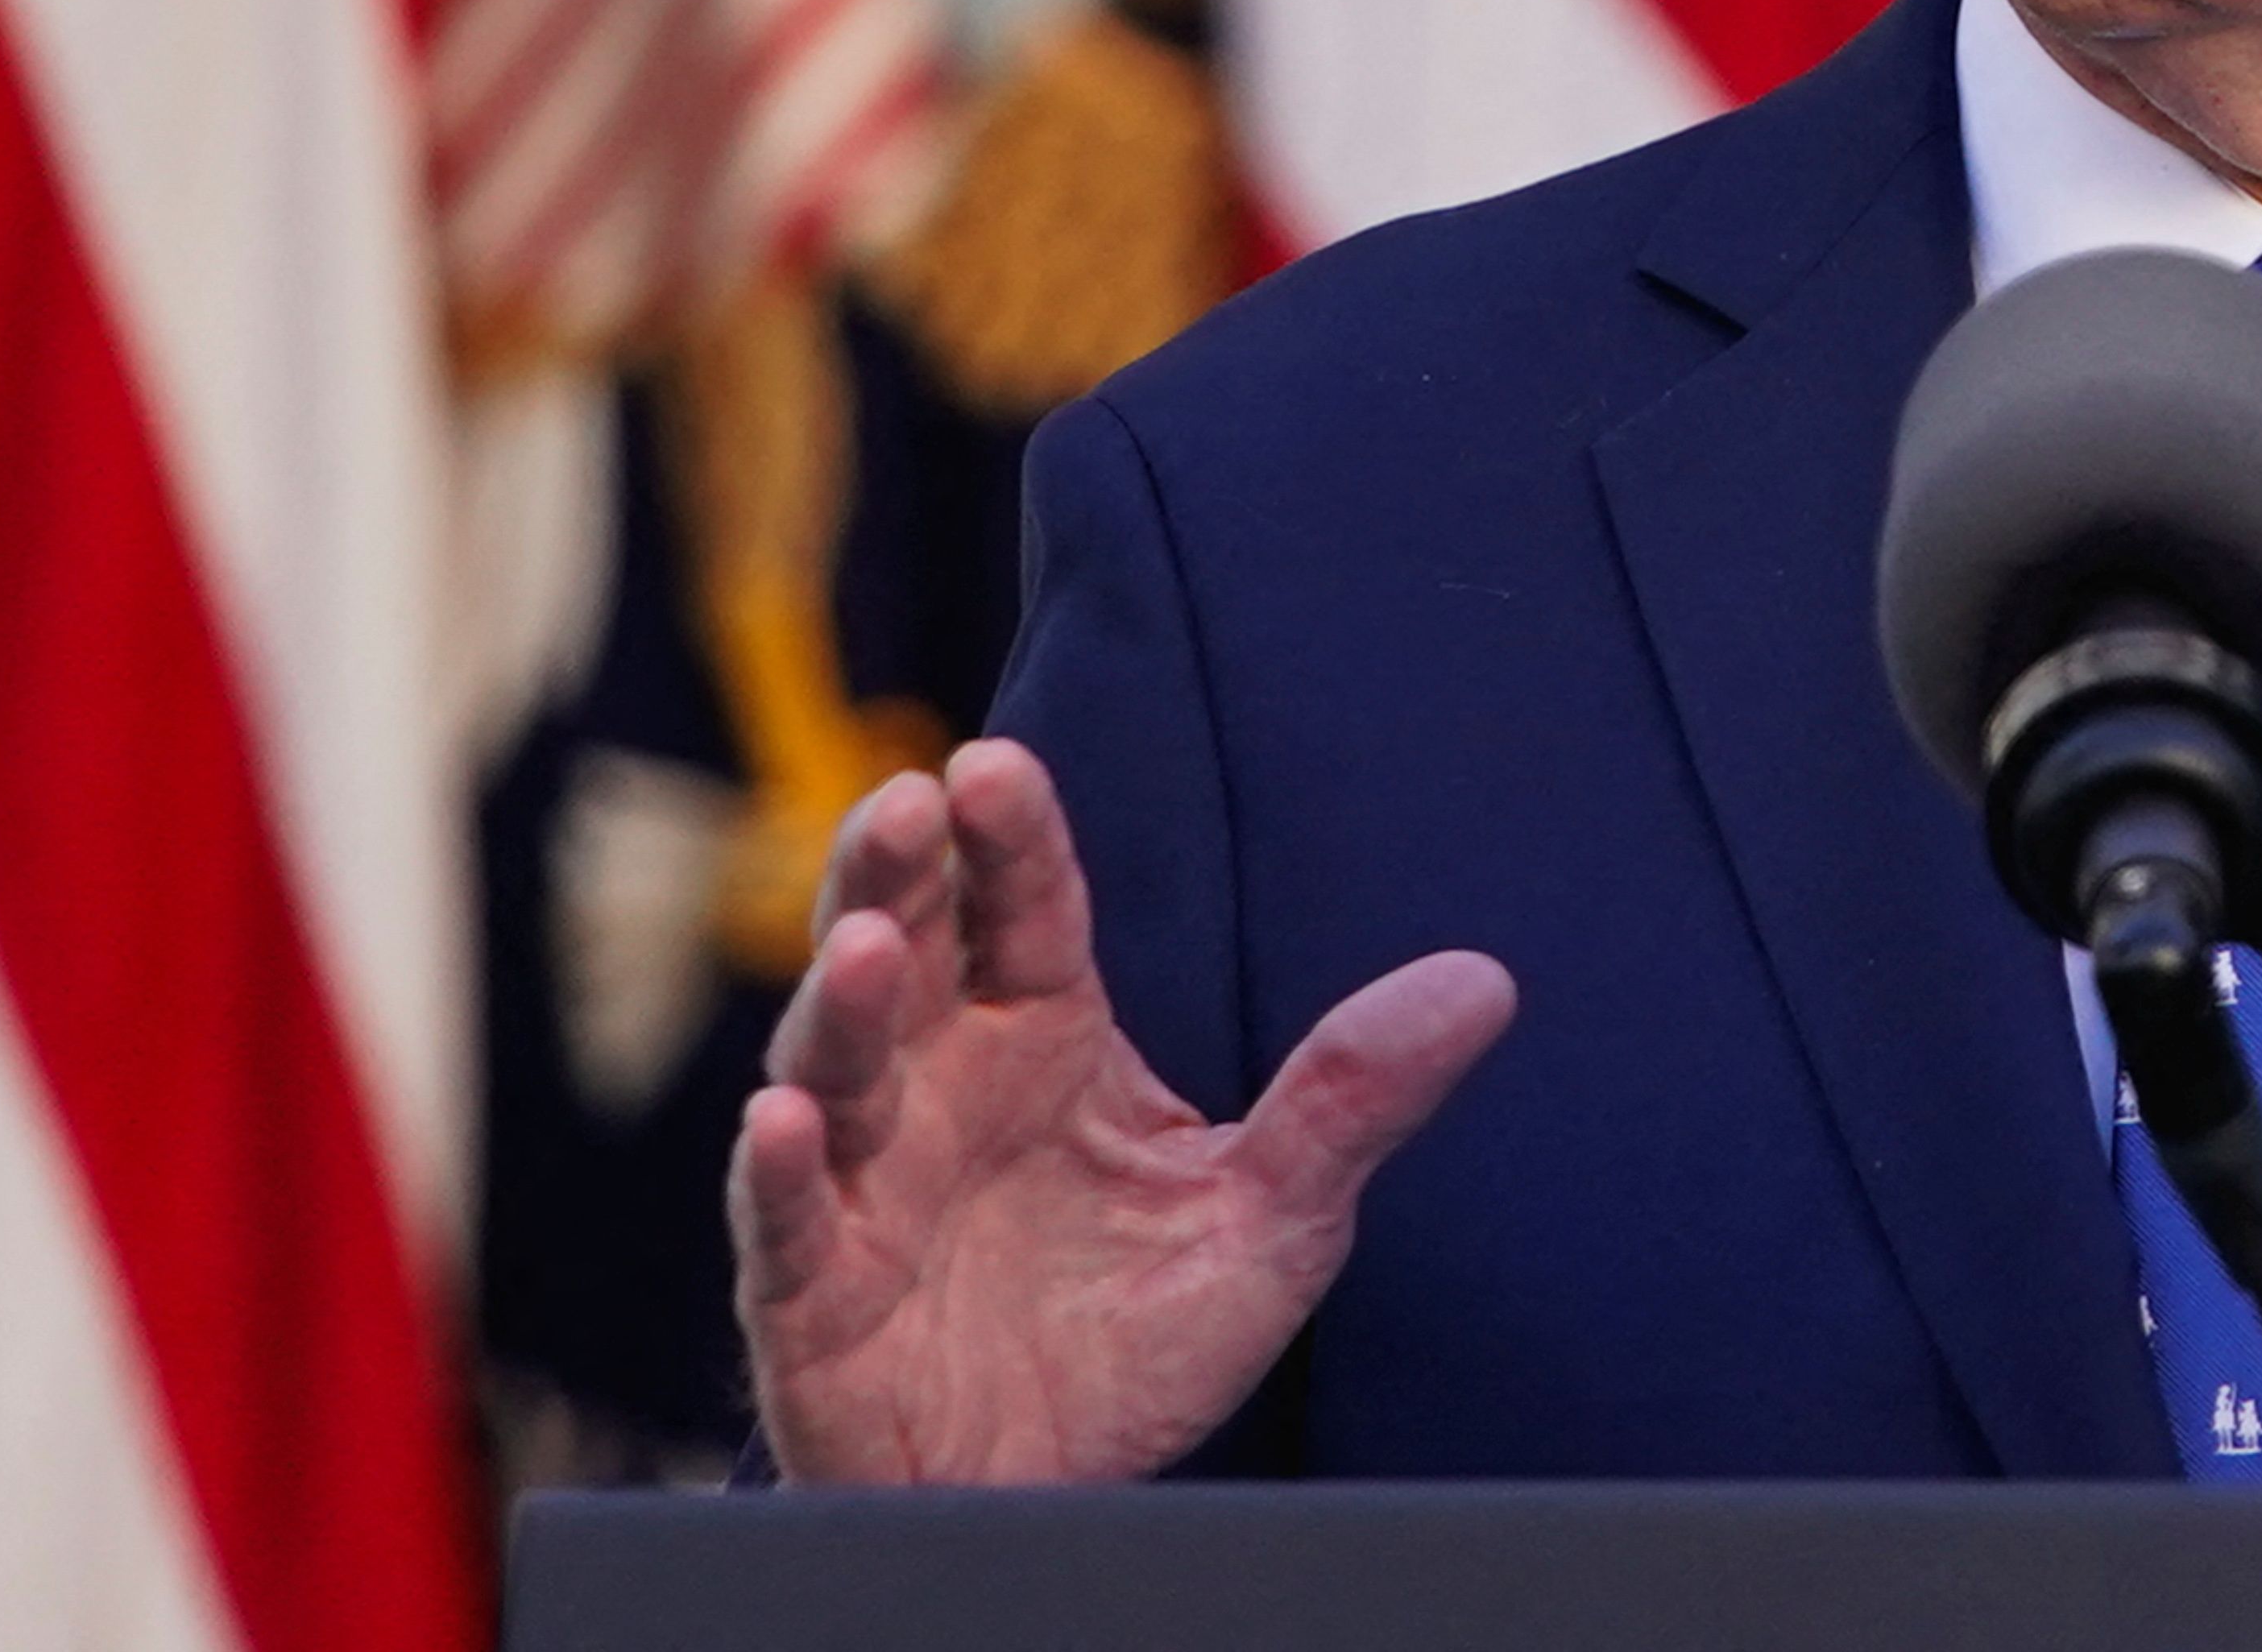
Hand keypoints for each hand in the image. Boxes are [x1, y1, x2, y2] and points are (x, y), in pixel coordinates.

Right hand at [728, 741, 1517, 1483]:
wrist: (1046, 1494)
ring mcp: (862, 1180)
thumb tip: (1486, 983)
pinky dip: (775, 1173)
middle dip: (894, 875)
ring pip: (830, 1065)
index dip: (1008, 836)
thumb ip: (1352, 1099)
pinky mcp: (810, 1289)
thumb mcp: (1269, 1218)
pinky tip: (784, 1127)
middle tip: (909, 803)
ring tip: (864, 950)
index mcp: (1041, 1039)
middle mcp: (938, 1084)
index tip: (996, 767)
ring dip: (838, 1005)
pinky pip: (783, 1221)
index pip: (1026, 910)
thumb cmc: (1135, 1336)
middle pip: (904, 948)